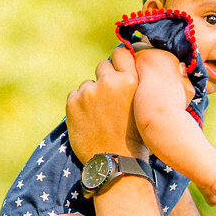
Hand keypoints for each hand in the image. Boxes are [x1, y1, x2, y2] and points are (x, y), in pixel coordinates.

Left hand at [65, 46, 145, 162]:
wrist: (116, 163)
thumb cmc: (135, 139)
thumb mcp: (143, 107)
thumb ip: (133, 86)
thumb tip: (123, 70)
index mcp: (131, 81)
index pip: (120, 53)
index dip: (118, 61)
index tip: (117, 69)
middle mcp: (109, 82)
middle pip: (102, 67)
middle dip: (105, 80)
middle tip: (109, 101)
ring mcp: (89, 92)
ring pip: (88, 85)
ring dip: (91, 96)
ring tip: (100, 117)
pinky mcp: (73, 103)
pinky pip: (75, 96)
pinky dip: (79, 107)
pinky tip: (90, 122)